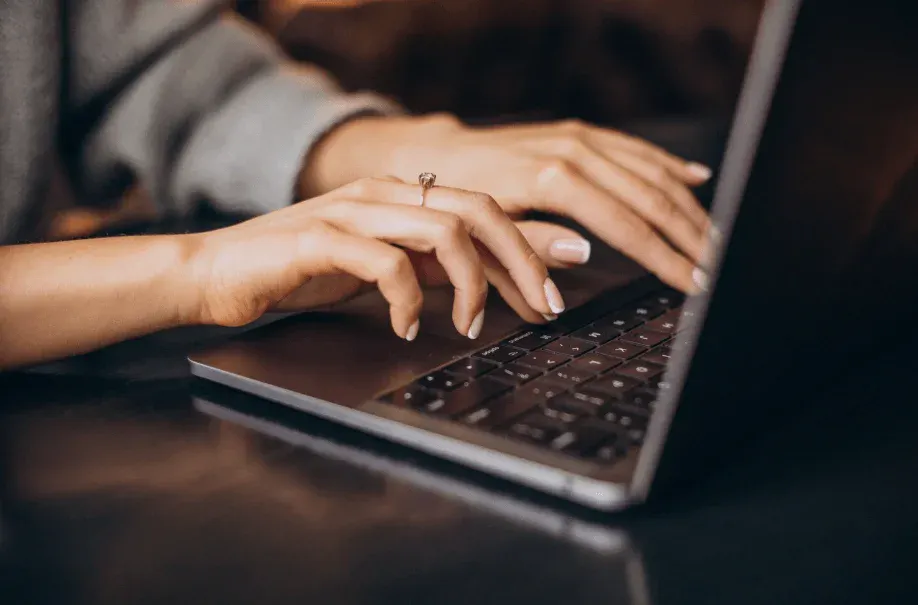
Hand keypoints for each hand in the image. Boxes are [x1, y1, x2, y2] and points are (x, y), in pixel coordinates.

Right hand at [185, 177, 561, 339]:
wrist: (218, 273)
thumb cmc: (298, 270)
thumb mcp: (382, 267)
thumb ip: (432, 265)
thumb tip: (492, 278)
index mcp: (401, 196)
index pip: (485, 209)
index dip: (532, 244)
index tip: (565, 278)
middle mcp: (384, 194)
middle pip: (479, 211)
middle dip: (524, 260)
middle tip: (545, 306)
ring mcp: (354, 211)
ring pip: (444, 230)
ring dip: (472, 285)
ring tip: (470, 326)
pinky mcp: (323, 238)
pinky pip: (388, 263)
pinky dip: (408, 301)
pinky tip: (406, 329)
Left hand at [305, 115, 712, 292]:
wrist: (436, 155)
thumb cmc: (457, 198)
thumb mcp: (485, 232)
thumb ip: (531, 250)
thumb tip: (581, 264)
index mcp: (554, 179)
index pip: (629, 227)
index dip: (667, 259)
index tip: (697, 285)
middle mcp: (575, 151)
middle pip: (651, 198)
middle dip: (692, 237)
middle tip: (723, 271)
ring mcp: (581, 138)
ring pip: (652, 173)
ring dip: (690, 208)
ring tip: (720, 240)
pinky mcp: (581, 134)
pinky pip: (637, 150)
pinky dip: (669, 166)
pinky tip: (697, 180)